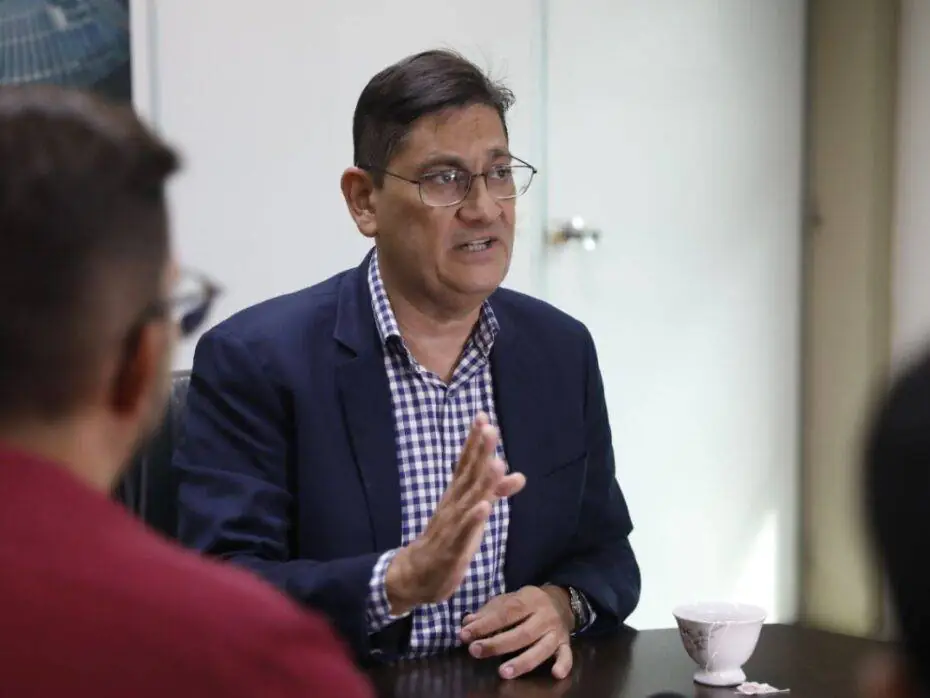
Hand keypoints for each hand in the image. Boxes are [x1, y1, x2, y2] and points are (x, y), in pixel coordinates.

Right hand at [385, 413, 525, 613]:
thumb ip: (495, 492)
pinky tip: (485, 507)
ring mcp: (451, 526)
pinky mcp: (451, 548)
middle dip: (479, 453)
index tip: (483, 416)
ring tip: (496, 462)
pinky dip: (473, 519)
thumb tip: (519, 475)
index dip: (474, 441)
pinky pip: (463, 533)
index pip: (466, 463)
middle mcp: (453, 504)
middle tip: (490, 428)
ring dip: (482, 482)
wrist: (416, 574)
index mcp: (457, 495)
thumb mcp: (475, 513)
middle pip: (468, 475)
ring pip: (468, 501)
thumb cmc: (449, 539)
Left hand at [459, 585, 574, 679]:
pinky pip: (567, 655)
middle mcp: (544, 616)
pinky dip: (563, 664)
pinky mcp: (566, 644)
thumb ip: (488, 612)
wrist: (562, 600)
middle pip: (522, 633)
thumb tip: (466, 623)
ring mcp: (556, 631)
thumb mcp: (509, 600)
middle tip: (475, 651)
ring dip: (522, 661)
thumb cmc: (527, 603)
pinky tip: (555, 674)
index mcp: (529, 599)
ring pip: (541, 648)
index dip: (485, 624)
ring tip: (502, 672)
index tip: (464, 635)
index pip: (505, 612)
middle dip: (497, 644)